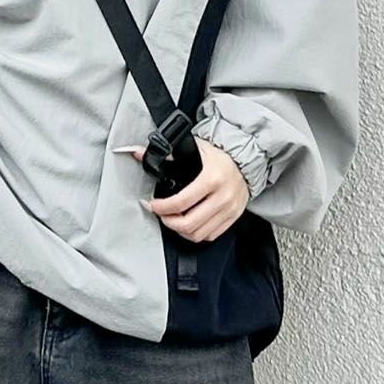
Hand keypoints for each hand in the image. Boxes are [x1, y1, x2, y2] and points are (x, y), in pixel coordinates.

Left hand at [112, 137, 248, 241]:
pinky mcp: (233, 217)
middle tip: (161, 214)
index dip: (161, 208)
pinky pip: (211, 235)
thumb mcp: (195, 148)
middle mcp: (223, 196)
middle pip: (189, 224)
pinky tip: (189, 224)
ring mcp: (229, 209)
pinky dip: (196, 233)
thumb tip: (138, 153)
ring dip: (181, 230)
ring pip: (198, 234)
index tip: (153, 205)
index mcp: (212, 178)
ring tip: (173, 219)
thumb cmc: (219, 154)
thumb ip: (167, 153)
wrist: (245, 159)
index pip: (181, 203)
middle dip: (168, 222)